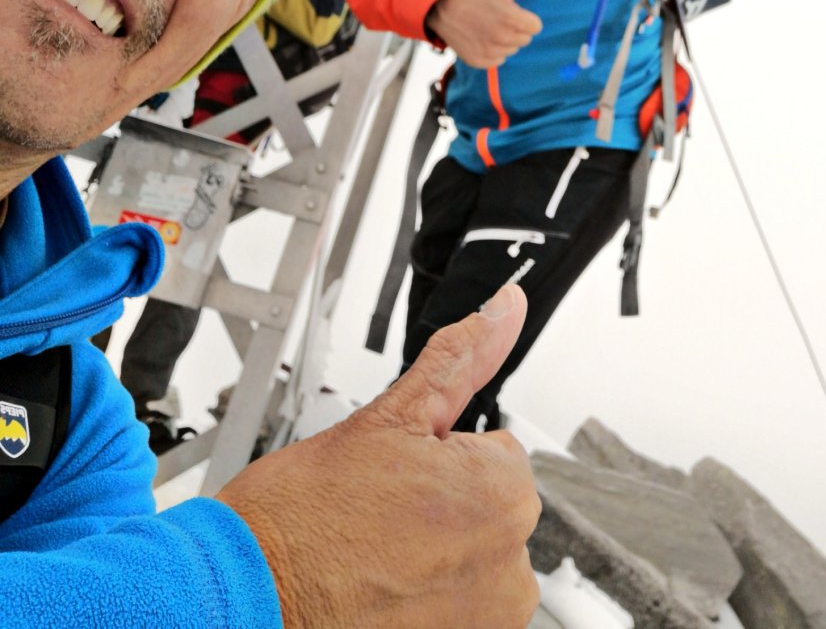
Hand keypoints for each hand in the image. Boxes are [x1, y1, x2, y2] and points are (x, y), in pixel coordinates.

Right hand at [218, 285, 540, 628]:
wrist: (238, 604)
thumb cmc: (298, 519)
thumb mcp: (386, 417)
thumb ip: (461, 358)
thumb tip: (507, 305)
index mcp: (503, 495)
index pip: (496, 455)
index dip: (439, 457)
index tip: (396, 476)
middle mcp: (511, 570)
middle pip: (486, 511)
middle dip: (440, 508)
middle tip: (374, 516)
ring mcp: (485, 623)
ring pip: (469, 564)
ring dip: (431, 561)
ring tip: (368, 557)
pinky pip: (453, 612)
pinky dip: (421, 606)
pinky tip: (374, 595)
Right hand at [426, 0, 541, 67]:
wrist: (444, 11)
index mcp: (512, 19)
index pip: (536, 27)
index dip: (526, 19)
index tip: (513, 13)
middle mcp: (503, 38)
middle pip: (524, 39)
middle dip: (516, 29)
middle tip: (499, 19)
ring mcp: (491, 51)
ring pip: (511, 50)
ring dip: (505, 41)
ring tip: (490, 28)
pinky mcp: (480, 61)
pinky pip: (498, 60)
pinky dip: (492, 52)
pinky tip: (482, 39)